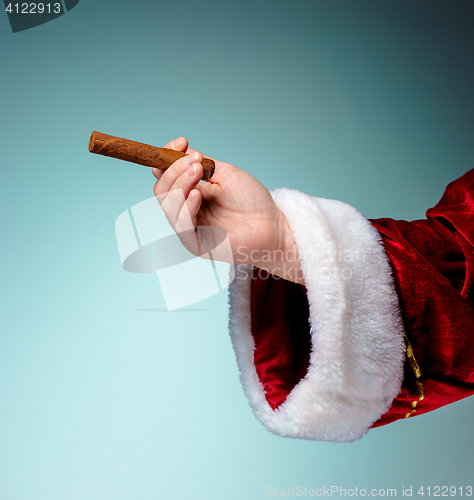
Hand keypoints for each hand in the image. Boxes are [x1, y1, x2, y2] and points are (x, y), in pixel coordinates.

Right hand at [153, 137, 303, 283]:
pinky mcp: (197, 245)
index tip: (181, 142)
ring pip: (168, 205)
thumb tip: (177, 151)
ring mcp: (190, 229)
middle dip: (174, 171)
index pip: (165, 177)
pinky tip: (197, 194)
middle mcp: (185, 211)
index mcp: (189, 194)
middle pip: (162, 191)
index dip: (168, 159)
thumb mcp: (223, 173)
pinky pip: (182, 226)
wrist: (271, 223)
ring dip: (180, 184)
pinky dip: (186, 207)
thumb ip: (199, 164)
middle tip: (196, 161)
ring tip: (199, 170)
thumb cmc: (251, 200)